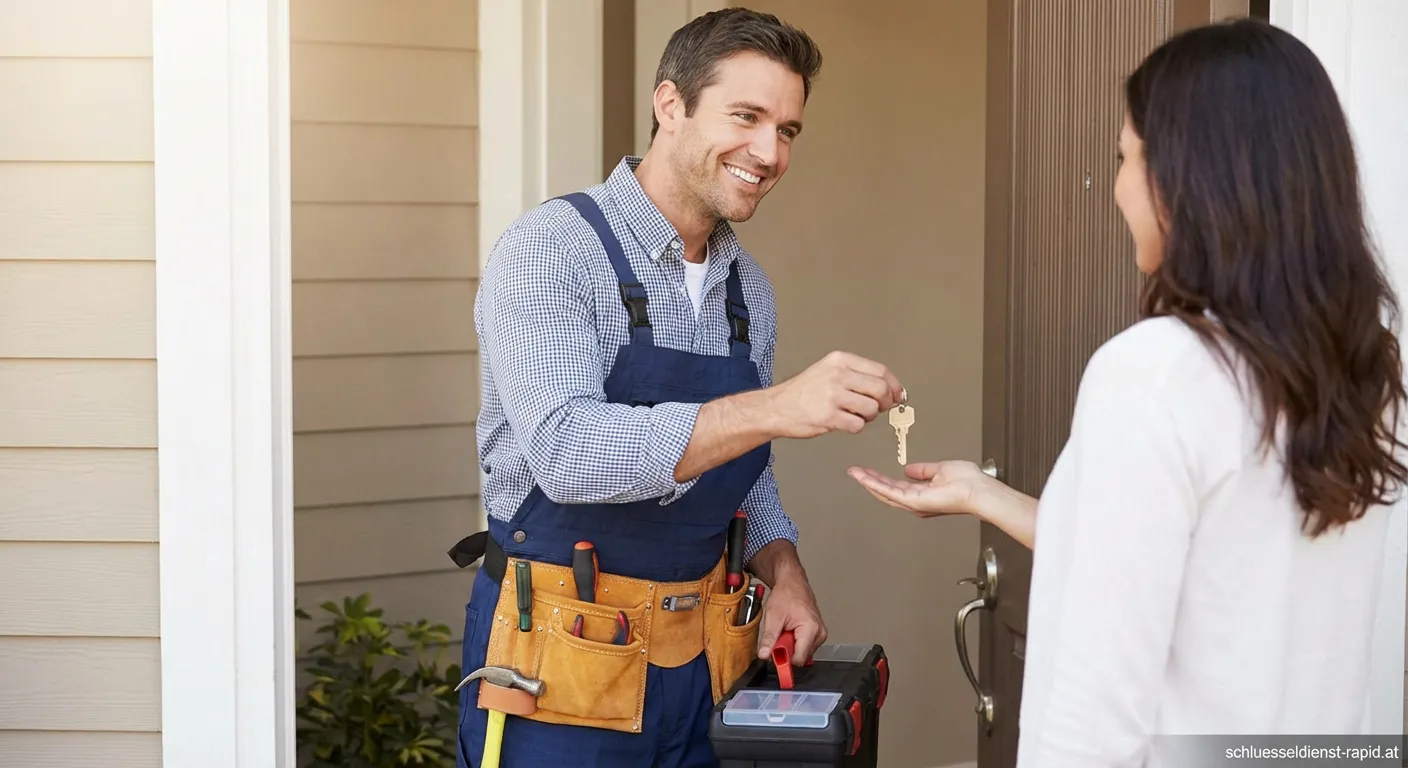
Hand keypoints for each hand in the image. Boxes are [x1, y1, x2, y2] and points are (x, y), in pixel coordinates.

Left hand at [755, 572, 826, 663]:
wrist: (792, 582)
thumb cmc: (786, 594)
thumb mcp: (773, 617)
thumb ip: (769, 638)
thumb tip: (764, 655)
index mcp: (811, 629)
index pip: (799, 659)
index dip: (784, 658)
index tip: (775, 652)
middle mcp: (820, 633)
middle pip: (800, 657)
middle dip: (787, 650)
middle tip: (780, 634)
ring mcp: (820, 634)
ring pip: (802, 653)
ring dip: (790, 645)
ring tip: (786, 630)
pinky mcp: (818, 634)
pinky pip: (804, 646)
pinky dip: (795, 642)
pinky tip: (791, 630)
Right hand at [767, 351, 903, 438]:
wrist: (776, 408)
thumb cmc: (804, 392)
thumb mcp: (829, 371)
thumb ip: (857, 376)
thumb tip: (890, 389)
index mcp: (840, 361)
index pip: (880, 371)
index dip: (894, 386)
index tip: (898, 395)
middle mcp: (838, 375)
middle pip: (880, 389)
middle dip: (885, 403)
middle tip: (878, 409)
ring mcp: (833, 396)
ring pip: (872, 409)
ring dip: (869, 416)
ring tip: (854, 415)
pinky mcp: (829, 417)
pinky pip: (858, 425)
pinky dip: (855, 427)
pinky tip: (843, 422)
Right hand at [847, 460, 989, 517]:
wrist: (978, 491)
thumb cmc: (969, 483)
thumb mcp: (941, 469)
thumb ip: (924, 470)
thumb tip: (909, 469)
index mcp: (923, 493)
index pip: (896, 485)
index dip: (881, 477)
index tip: (868, 470)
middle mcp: (917, 501)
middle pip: (887, 490)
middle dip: (869, 480)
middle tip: (855, 471)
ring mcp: (914, 503)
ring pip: (885, 492)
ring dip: (868, 481)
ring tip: (855, 473)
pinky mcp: (914, 502)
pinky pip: (890, 492)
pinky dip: (876, 484)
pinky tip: (866, 478)